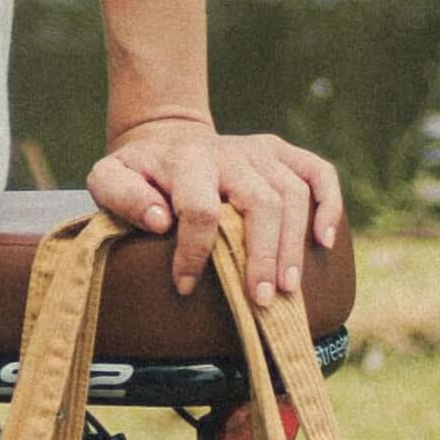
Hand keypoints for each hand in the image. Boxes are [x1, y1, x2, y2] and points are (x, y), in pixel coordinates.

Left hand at [88, 115, 342, 439]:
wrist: (167, 138)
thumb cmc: (140, 175)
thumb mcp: (109, 179)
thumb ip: (122, 197)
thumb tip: (160, 221)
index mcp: (186, 160)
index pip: (200, 209)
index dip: (195, 252)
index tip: (185, 286)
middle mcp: (229, 152)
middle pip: (261, 202)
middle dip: (262, 256)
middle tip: (260, 301)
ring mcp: (260, 150)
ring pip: (293, 193)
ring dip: (293, 245)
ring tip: (288, 289)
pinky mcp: (282, 152)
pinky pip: (318, 172)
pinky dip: (329, 205)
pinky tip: (324, 241)